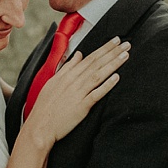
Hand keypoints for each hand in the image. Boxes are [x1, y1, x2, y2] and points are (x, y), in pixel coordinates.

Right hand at [26, 35, 129, 149]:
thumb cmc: (45, 105)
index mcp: (68, 74)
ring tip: (125, 55)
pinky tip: (116, 78)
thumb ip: (67, 67)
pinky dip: (106, 85)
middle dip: (112, 52)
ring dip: (113, 64)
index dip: (104, 48)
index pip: (90, 57)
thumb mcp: (54, 81)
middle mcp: (74, 81)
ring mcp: (78, 93)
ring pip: (99, 75)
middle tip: (127, 43)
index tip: (116, 41)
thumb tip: (79, 54)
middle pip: (97, 63)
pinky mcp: (81, 107)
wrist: (40, 126)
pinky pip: (96, 94)